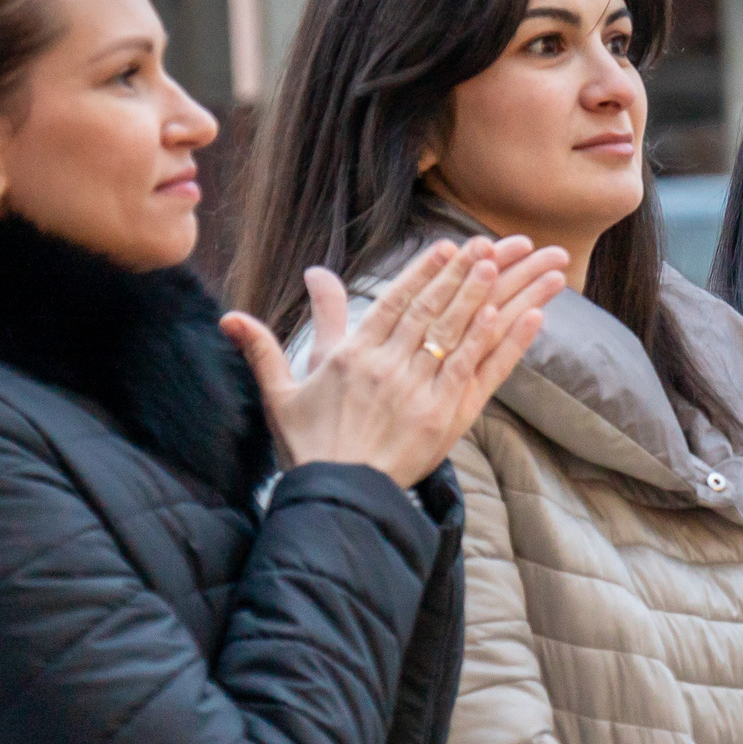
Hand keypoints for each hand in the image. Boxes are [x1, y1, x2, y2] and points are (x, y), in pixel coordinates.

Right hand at [220, 237, 564, 488]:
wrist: (336, 498)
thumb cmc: (308, 448)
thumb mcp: (281, 394)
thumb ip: (264, 349)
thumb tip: (231, 316)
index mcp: (352, 357)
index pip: (394, 303)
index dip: (421, 272)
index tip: (445, 248)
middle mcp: (387, 367)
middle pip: (428, 310)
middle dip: (456, 274)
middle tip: (482, 245)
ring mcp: (417, 391)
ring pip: (453, 334)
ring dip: (478, 297)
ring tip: (498, 267)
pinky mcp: (442, 418)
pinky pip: (473, 371)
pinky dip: (493, 342)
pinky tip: (512, 317)